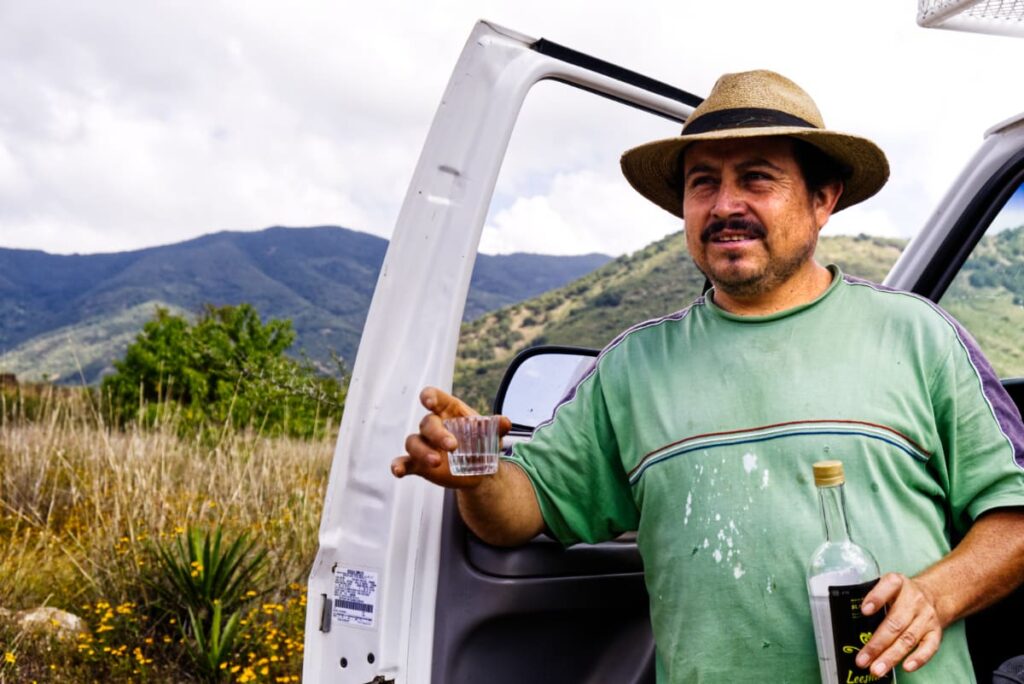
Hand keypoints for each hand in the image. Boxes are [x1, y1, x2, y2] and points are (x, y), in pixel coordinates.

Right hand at [391, 387, 510, 488]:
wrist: (480, 470)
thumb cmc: (483, 443)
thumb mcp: (493, 435)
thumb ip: (497, 427)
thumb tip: (505, 422)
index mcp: (448, 411)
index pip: (434, 397)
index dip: (429, 397)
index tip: (428, 401)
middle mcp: (433, 425)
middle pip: (426, 423)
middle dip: (437, 434)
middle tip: (453, 446)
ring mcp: (424, 444)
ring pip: (413, 442)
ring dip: (421, 451)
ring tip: (435, 462)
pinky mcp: (419, 463)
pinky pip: (404, 461)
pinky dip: (398, 465)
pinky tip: (397, 471)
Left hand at [855, 573, 942, 676]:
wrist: (932, 595)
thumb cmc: (900, 595)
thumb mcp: (886, 588)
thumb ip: (872, 599)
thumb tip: (850, 622)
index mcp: (898, 584)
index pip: (888, 586)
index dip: (876, 598)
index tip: (864, 611)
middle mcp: (914, 600)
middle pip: (894, 623)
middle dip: (877, 644)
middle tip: (862, 659)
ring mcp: (926, 617)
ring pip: (908, 639)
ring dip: (891, 657)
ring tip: (876, 669)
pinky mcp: (936, 632)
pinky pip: (929, 647)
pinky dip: (918, 659)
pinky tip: (906, 667)